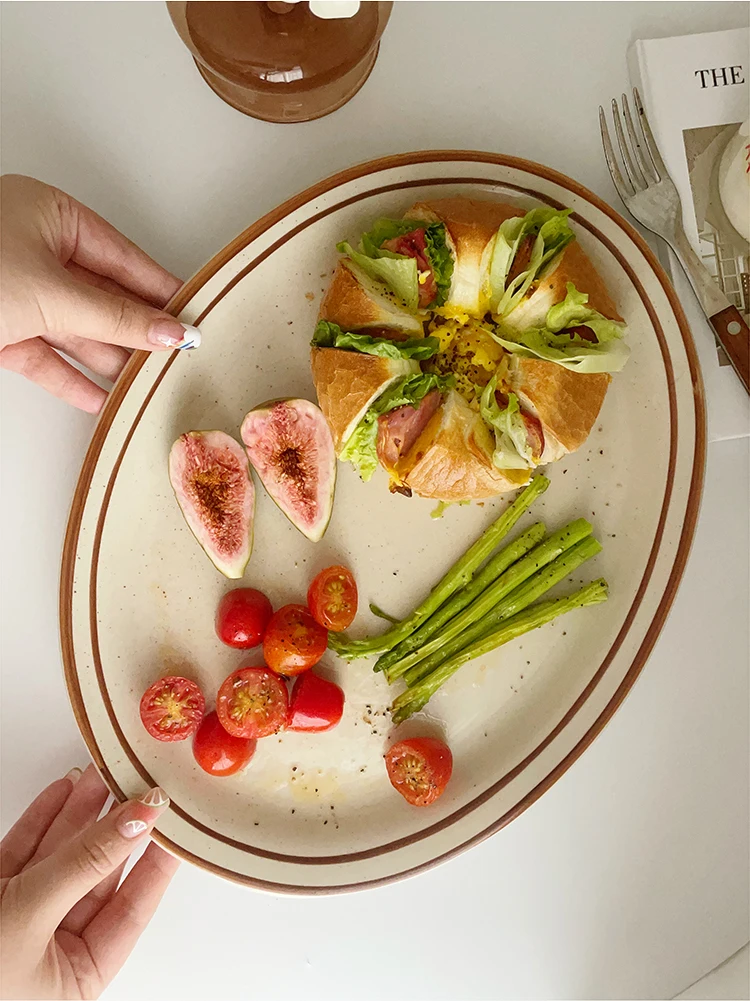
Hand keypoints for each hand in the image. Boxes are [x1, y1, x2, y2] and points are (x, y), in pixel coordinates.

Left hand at [0, 174, 200, 413]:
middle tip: (177, 358)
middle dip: (137, 332)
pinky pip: (44, 355)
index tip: (195, 316)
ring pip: (74, 329)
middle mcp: (34, 249)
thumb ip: (118, 318)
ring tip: (146, 384)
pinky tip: (100, 398)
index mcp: (51, 216)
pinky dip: (70, 378)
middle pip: (102, 297)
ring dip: (108, 360)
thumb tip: (172, 332)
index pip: (125, 258)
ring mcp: (14, 290)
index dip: (162, 290)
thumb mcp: (54, 294)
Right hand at [1, 765, 177, 999]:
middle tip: (140, 781)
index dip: (157, 858)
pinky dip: (42, 820)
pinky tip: (65, 790)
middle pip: (97, 875)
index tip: (177, 817)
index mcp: (76, 980)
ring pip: (60, 858)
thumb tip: (142, 817)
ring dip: (81, 813)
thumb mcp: (30, 918)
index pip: (133, 907)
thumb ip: (86, 863)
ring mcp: (19, 924)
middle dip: (115, 824)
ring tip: (107, 772)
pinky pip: (23, 855)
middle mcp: (51, 953)